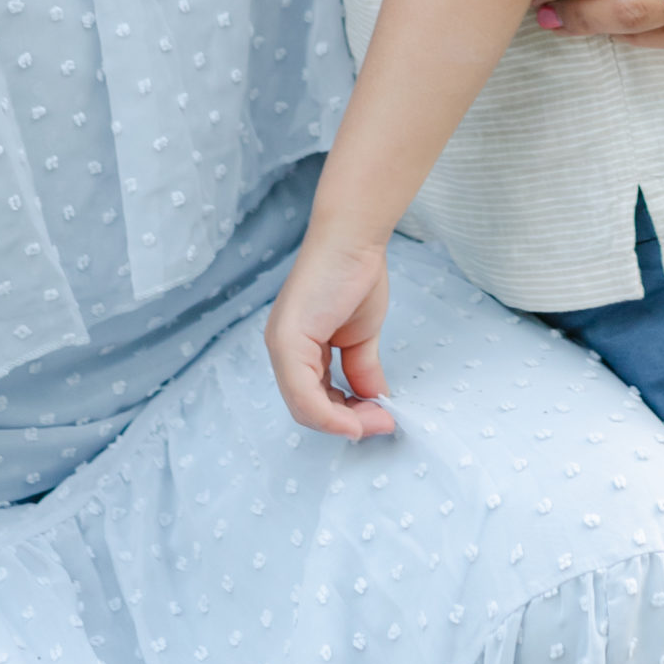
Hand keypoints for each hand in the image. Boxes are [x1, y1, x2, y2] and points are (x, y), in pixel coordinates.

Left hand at [264, 231, 396, 439]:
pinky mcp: (287, 341)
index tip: (380, 419)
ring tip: (378, 419)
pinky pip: (304, 394)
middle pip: (307, 408)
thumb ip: (361, 370)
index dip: (345, 417)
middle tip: (382, 424)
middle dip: (347, 423)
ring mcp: (280, 345)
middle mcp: (281, 349)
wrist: (353, 239)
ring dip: (343, 422)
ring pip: (304, 407)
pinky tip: (358, 417)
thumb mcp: (360, 337)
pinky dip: (332, 415)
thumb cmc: (355, 276)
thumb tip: (375, 402)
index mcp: (296, 348)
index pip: (313, 399)